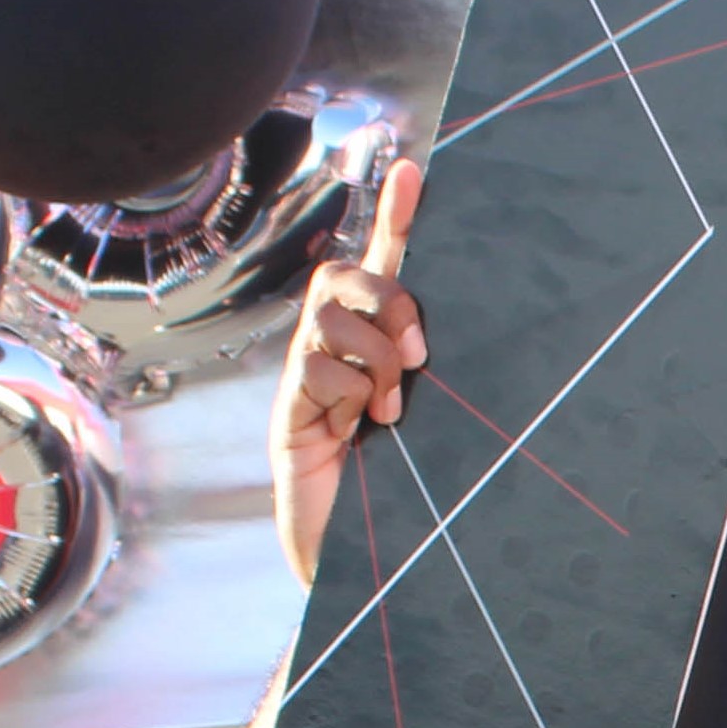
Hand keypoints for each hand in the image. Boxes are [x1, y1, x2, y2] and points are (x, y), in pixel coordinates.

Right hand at [269, 155, 426, 587]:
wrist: (354, 557)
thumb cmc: (398, 488)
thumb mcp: (425, 416)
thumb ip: (423, 371)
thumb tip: (439, 340)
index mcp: (373, 345)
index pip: (381, 266)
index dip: (394, 216)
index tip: (413, 170)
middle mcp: (331, 349)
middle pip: (347, 278)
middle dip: (389, 306)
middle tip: (414, 359)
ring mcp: (304, 375)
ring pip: (333, 320)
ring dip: (373, 363)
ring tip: (384, 414)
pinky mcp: (287, 408)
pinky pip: (317, 369)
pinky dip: (347, 397)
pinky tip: (354, 431)